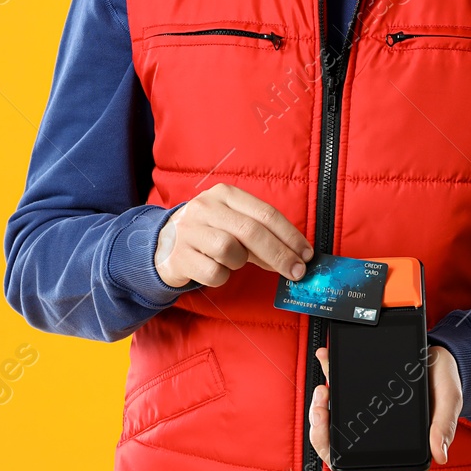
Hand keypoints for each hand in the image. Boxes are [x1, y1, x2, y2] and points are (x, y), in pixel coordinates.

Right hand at [154, 182, 313, 288]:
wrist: (164, 243)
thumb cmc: (210, 232)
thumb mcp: (234, 222)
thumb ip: (262, 234)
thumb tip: (296, 256)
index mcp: (225, 194)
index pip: (265, 213)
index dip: (290, 235)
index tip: (306, 254)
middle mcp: (206, 207)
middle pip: (251, 231)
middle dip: (279, 254)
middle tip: (296, 272)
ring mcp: (189, 231)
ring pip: (230, 251)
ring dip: (240, 262)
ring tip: (233, 261)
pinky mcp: (179, 256)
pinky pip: (214, 273)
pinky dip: (222, 276)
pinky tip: (216, 269)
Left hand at [307, 343, 462, 470]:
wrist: (441, 356)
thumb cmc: (444, 386)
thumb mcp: (449, 402)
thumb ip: (444, 426)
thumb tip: (441, 455)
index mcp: (397, 452)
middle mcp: (375, 438)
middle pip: (340, 453)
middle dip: (322, 438)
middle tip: (322, 414)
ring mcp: (363, 416)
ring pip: (331, 426)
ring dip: (319, 410)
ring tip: (323, 391)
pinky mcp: (357, 392)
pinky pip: (337, 390)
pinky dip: (328, 374)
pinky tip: (324, 359)